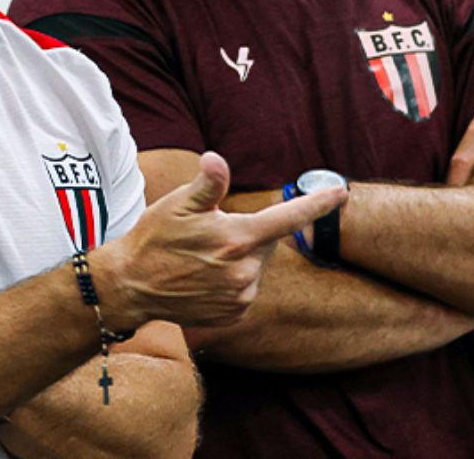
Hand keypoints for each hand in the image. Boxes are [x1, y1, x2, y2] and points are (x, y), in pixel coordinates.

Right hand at [97, 151, 347, 330]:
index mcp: (237, 239)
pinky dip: (234, 278)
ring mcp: (241, 296)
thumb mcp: (178, 204)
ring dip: (241, 257)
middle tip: (211, 232)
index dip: (318, 204)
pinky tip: (205, 277)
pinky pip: (247, 288)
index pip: (288, 218)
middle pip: (267, 241)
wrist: (132, 286)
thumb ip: (208, 184)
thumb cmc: (154, 237)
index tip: (342, 193)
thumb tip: (217, 160)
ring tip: (202, 257)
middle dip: (248, 232)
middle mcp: (245, 271)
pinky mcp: (235, 313)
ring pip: (257, 265)